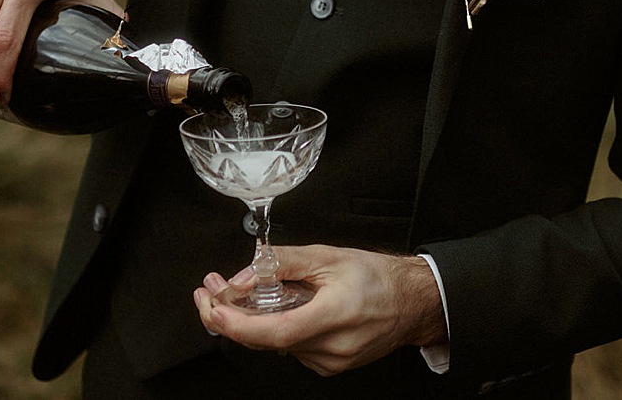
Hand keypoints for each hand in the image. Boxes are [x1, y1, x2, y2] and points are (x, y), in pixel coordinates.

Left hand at [192, 246, 446, 375]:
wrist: (412, 303)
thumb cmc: (377, 277)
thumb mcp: (329, 256)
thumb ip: (284, 263)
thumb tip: (247, 274)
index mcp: (335, 315)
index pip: (277, 331)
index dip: (239, 324)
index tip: (213, 308)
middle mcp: (332, 347)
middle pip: (268, 340)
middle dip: (231, 317)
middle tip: (210, 293)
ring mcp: (330, 362)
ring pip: (277, 344)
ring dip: (254, 320)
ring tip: (243, 292)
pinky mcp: (330, 366)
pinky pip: (292, 348)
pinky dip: (277, 328)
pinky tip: (279, 308)